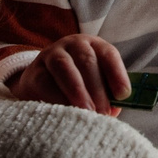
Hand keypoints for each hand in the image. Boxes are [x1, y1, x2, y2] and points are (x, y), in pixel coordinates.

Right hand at [8, 34, 130, 116]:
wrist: (40, 83)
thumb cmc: (79, 85)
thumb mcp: (95, 85)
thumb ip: (106, 95)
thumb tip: (113, 111)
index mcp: (94, 46)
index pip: (109, 54)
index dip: (117, 74)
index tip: (123, 95)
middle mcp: (73, 45)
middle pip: (87, 61)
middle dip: (97, 88)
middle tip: (103, 112)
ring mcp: (51, 55)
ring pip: (64, 67)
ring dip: (77, 90)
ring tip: (87, 111)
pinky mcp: (34, 72)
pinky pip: (45, 83)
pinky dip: (56, 98)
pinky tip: (65, 112)